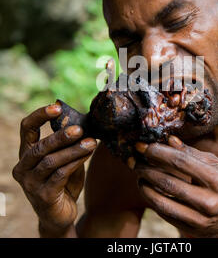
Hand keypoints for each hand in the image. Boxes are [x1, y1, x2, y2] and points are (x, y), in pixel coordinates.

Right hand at [12, 104, 96, 235]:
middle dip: (60, 136)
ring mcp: (30, 183)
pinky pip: (60, 175)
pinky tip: (87, 155)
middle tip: (79, 129)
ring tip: (91, 142)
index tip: (56, 107)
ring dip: (73, 150)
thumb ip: (68, 145)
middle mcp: (23, 167)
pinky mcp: (43, 196)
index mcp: (26, 154)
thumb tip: (83, 123)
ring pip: (51, 161)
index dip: (39, 116)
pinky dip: (75, 163)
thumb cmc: (63, 182)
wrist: (60, 215)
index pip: (27, 129)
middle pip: (40, 146)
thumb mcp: (64, 159)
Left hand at [134, 136, 217, 237]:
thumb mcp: (217, 165)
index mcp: (216, 179)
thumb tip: (170, 140)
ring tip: (139, 175)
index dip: (159, 152)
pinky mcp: (193, 230)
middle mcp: (209, 201)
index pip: (181, 162)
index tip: (145, 146)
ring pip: (163, 202)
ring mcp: (200, 219)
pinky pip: (166, 215)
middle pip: (169, 182)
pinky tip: (148, 190)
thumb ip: (192, 153)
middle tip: (135, 160)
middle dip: (147, 169)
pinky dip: (153, 201)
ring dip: (145, 187)